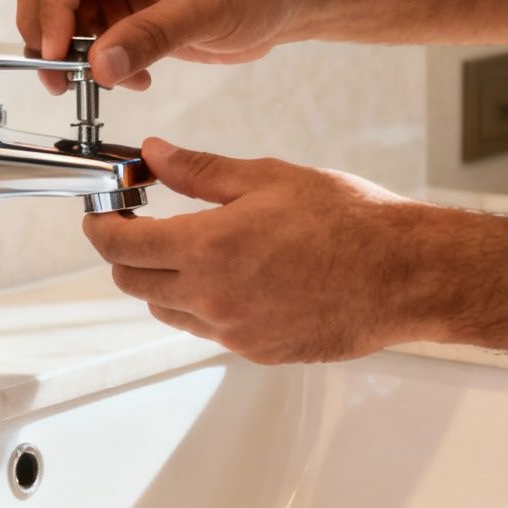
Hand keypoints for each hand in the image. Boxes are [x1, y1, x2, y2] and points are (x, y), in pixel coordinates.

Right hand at [15, 0, 319, 92]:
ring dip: (75, 54)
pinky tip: (132, 78)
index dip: (51, 9)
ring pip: (64, 15)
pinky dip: (101, 63)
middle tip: (59, 77)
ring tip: (108, 82)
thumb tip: (100, 65)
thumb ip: (150, 37)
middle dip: (48, 33)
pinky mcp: (126, 7)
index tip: (56, 53)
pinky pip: (91, 36)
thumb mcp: (205, 10)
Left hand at [83, 139, 426, 364]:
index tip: (102, 214)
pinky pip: (209, 331)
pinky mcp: (259, 351)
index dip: (101, 227)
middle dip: (125, 254)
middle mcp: (214, 299)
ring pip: (168, 312)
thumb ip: (200, 170)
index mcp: (209, 248)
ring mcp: (235, 332)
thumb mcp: (268, 178)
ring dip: (162, 282)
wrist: (406, 275)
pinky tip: (233, 277)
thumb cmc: (351, 223)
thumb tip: (155, 155)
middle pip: (134, 284)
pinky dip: (204, 305)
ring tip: (192, 248)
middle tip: (142, 225)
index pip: (121, 246)